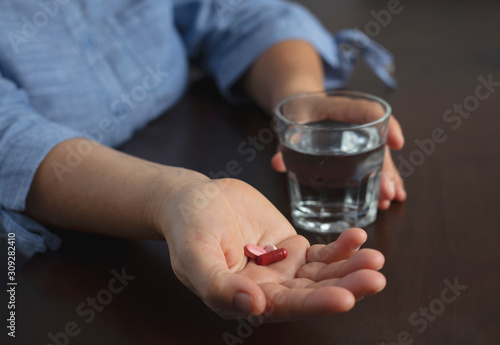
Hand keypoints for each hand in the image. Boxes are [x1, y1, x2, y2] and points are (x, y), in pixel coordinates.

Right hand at [157, 177, 385, 320]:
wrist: (193, 198)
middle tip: (374, 277)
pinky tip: (357, 237)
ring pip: (323, 274)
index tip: (344, 298)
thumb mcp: (194, 253)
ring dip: (350, 268)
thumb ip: (217, 283)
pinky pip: (322, 252)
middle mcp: (268, 289)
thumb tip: (251, 306)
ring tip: (375, 258)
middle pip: (313, 293)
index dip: (315, 305)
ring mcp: (283, 268)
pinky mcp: (292, 247)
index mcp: (244, 299)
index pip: (285, 307)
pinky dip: (341, 246)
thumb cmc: (187, 225)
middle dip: (345, 286)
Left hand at [271, 95, 406, 209]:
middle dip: (385, 168)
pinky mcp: (355, 147)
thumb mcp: (288, 122)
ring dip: (386, 178)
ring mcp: (357, 135)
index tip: (396, 143)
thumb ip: (282, 143)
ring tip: (390, 198)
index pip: (366, 110)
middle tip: (387, 191)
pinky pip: (372, 163)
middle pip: (376, 143)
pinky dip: (379, 179)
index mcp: (339, 106)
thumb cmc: (297, 110)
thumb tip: (277, 164)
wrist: (298, 100)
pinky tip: (387, 198)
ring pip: (378, 156)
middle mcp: (354, 121)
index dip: (385, 125)